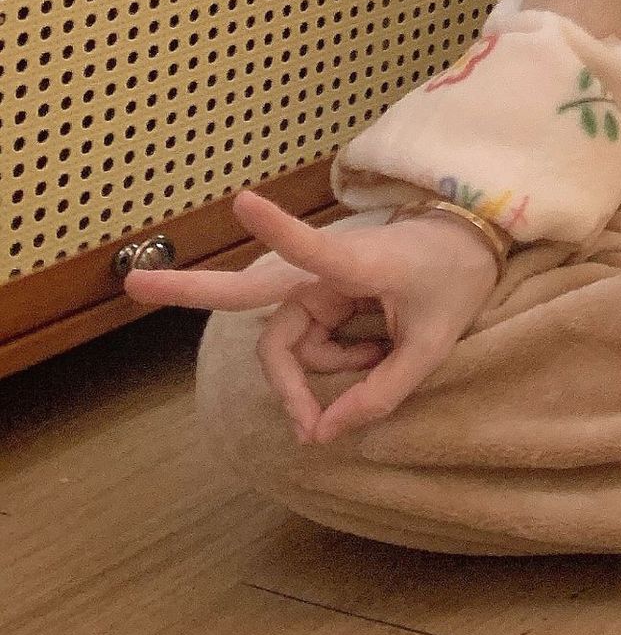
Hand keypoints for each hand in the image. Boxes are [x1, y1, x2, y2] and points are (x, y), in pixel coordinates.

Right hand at [121, 186, 500, 444]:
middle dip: (192, 291)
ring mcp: (320, 284)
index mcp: (359, 262)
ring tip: (382, 357)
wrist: (473, 246)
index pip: (313, 246)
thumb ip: (382, 392)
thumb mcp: (434, 343)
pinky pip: (310, 346)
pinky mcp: (322, 295)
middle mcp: (327, 270)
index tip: (244, 199)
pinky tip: (374, 351)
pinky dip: (334, 363)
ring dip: (324, 370)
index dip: (280, 228)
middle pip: (255, 302)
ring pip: (292, 347)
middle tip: (133, 284)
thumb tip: (321, 434)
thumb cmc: (455, 278)